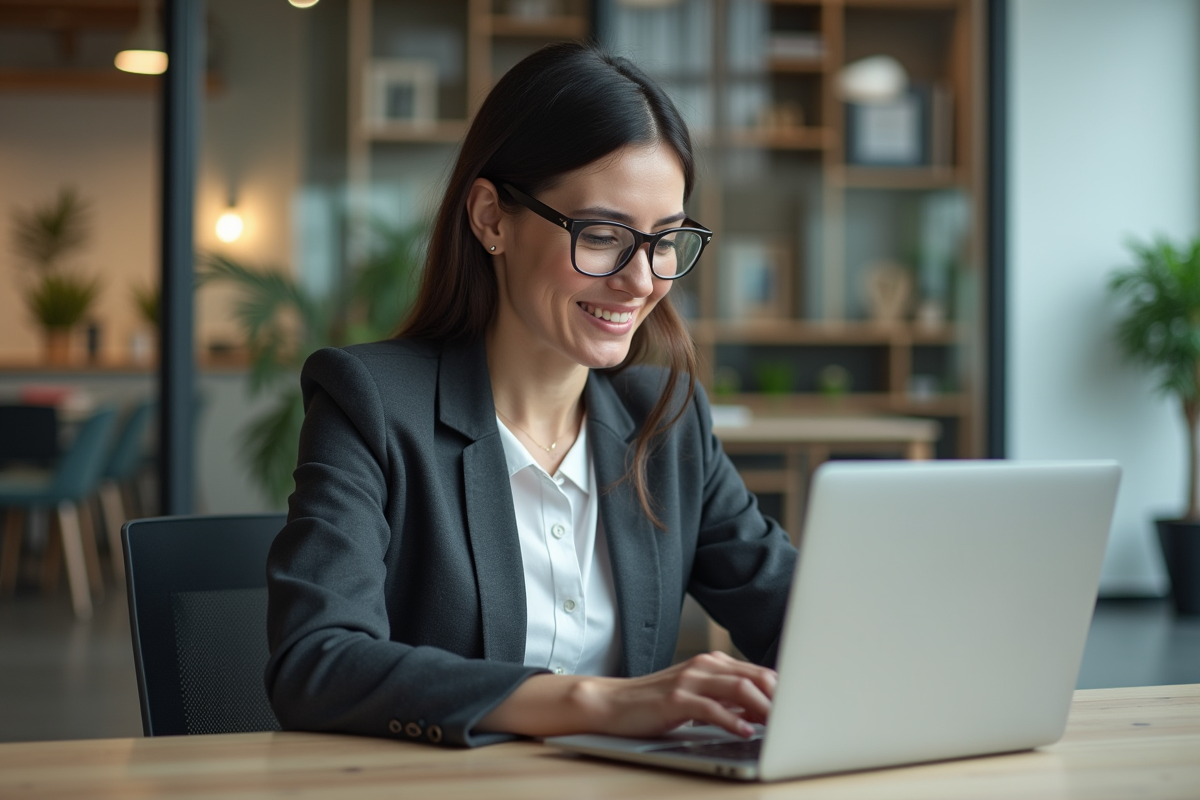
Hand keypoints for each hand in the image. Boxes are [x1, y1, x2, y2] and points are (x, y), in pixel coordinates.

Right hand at [478, 651, 775, 738]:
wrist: (612, 703)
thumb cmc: (655, 704)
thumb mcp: (696, 698)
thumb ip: (727, 701)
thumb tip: (761, 712)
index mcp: (712, 664)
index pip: (758, 673)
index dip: (782, 691)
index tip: (802, 707)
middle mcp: (704, 666)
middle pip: (754, 677)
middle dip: (780, 698)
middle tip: (800, 718)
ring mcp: (689, 680)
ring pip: (738, 688)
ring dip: (763, 707)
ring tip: (779, 725)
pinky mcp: (676, 699)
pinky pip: (711, 708)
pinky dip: (732, 720)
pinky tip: (746, 732)